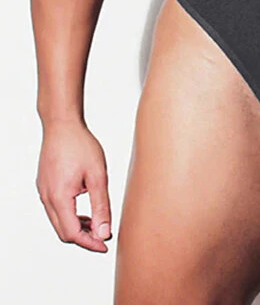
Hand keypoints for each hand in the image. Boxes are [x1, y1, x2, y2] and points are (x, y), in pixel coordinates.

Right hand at [36, 118, 111, 251]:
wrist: (62, 124)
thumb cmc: (80, 145)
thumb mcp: (97, 175)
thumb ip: (101, 206)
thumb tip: (104, 232)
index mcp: (59, 198)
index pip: (72, 234)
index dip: (89, 243)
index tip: (105, 245)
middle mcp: (47, 198)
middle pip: (63, 231)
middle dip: (83, 238)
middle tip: (103, 237)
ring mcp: (43, 192)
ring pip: (58, 221)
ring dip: (76, 227)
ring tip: (96, 224)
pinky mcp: (44, 186)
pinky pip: (55, 209)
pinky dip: (69, 216)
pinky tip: (84, 210)